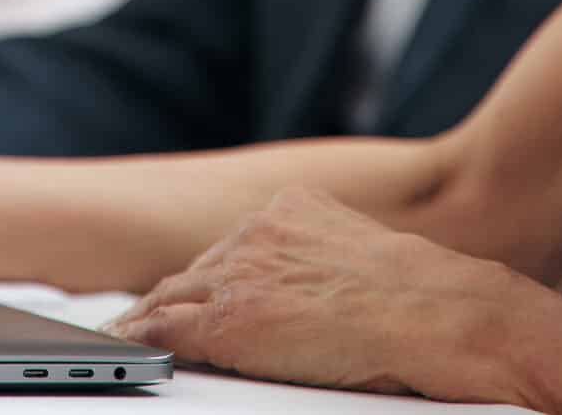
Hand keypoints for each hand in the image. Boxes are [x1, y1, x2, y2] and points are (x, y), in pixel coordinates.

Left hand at [105, 188, 561, 402]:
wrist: (444, 316)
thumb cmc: (422, 302)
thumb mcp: (357, 259)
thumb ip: (315, 264)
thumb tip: (300, 296)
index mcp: (291, 212)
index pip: (225, 252)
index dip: (198, 280)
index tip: (177, 296)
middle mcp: (258, 233)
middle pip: (190, 274)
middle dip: (166, 302)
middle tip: (130, 324)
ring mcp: (241, 273)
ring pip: (170, 299)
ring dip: (149, 322)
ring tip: (116, 342)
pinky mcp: (232, 318)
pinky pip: (167, 330)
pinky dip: (140, 342)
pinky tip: (121, 350)